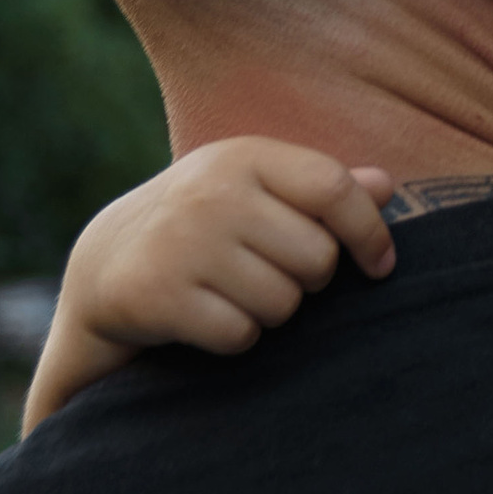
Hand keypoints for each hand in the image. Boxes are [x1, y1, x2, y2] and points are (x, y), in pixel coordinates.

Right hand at [25, 142, 397, 430]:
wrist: (105, 265)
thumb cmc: (205, 225)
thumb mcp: (256, 192)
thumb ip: (320, 190)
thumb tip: (387, 187)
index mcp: (243, 156)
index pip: (333, 189)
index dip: (369, 233)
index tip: (380, 265)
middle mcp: (211, 192)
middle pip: (316, 259)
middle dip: (304, 280)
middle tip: (264, 273)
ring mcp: (181, 242)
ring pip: (282, 303)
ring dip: (268, 313)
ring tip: (231, 293)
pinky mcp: (157, 294)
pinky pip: (241, 334)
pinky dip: (233, 337)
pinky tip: (205, 316)